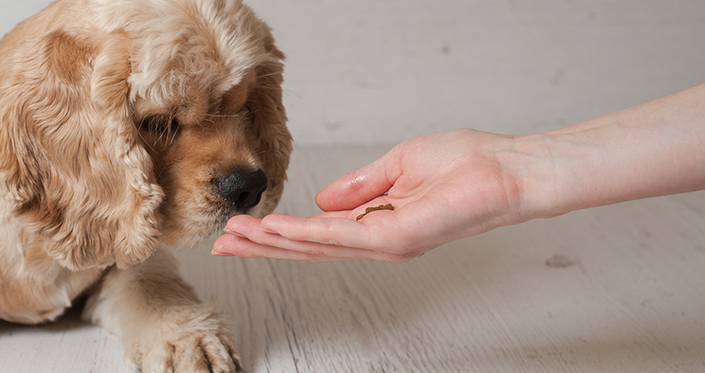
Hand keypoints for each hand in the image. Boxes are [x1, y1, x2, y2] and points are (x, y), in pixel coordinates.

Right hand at [213, 129, 534, 261]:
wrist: (507, 170)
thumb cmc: (466, 164)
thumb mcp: (399, 166)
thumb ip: (360, 186)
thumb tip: (322, 200)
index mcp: (375, 222)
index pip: (316, 233)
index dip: (277, 233)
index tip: (243, 227)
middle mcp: (377, 239)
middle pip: (309, 248)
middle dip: (263, 246)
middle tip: (224, 242)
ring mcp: (385, 242)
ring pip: (317, 247)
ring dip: (274, 241)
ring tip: (237, 234)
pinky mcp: (396, 237)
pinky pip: (341, 237)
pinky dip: (305, 233)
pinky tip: (276, 229)